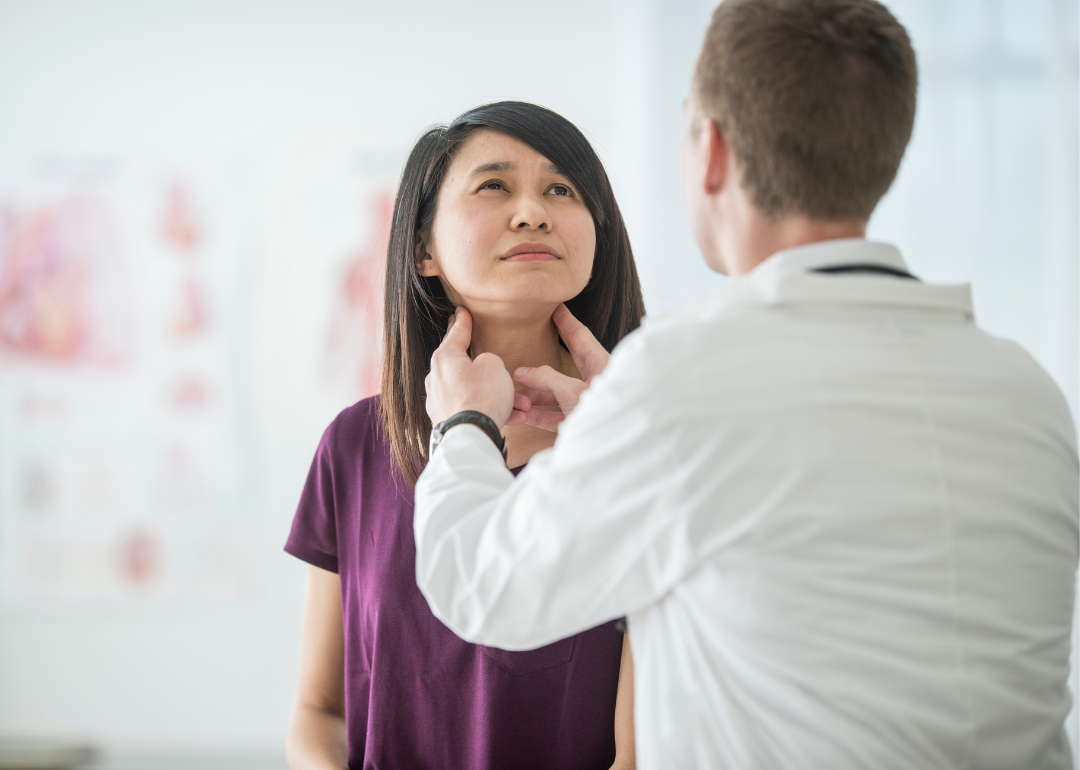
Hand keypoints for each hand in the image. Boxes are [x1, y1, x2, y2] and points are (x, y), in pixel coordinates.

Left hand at [425, 307, 519, 428]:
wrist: (472, 435)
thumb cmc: (482, 396)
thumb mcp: (494, 365)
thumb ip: (489, 360)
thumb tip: (483, 368)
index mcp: (445, 358)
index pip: (455, 334)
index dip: (462, 321)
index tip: (461, 311)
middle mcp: (437, 378)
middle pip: (466, 366)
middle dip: (491, 370)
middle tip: (498, 363)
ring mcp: (440, 401)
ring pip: (476, 392)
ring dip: (500, 396)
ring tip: (524, 404)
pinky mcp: (447, 421)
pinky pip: (474, 410)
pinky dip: (493, 411)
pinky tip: (515, 417)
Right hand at [512, 303, 610, 431]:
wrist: (615, 447)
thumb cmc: (604, 416)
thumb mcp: (572, 392)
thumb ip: (546, 379)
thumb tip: (523, 372)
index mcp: (601, 366)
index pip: (580, 336)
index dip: (565, 321)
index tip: (555, 307)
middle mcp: (595, 383)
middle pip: (566, 363)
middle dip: (545, 357)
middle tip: (533, 338)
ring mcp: (587, 404)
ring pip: (557, 394)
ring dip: (536, 394)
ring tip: (516, 391)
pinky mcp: (580, 423)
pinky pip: (556, 416)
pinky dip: (540, 414)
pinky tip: (525, 413)